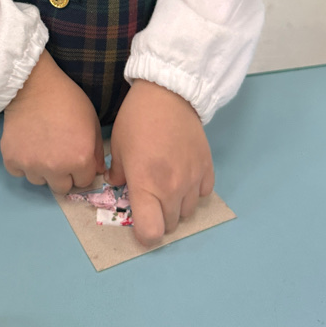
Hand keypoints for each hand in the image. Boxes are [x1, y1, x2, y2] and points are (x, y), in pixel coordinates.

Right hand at [1, 49, 104, 192]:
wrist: (33, 84)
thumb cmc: (67, 99)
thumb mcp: (92, 121)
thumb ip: (97, 151)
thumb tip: (96, 171)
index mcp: (80, 159)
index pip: (84, 181)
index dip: (81, 169)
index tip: (75, 156)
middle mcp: (56, 168)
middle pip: (62, 188)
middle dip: (63, 175)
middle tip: (58, 154)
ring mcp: (31, 165)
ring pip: (39, 181)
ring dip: (41, 170)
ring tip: (41, 146)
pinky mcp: (11, 159)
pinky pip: (18, 172)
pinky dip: (22, 163)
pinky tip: (26, 145)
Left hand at [108, 80, 213, 246]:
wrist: (168, 93)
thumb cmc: (136, 119)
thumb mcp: (117, 147)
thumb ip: (118, 173)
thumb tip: (119, 186)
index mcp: (146, 185)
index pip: (152, 232)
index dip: (144, 233)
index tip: (139, 221)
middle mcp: (173, 188)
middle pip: (170, 225)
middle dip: (158, 217)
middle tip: (150, 197)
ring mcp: (193, 179)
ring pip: (188, 211)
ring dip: (175, 205)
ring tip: (166, 184)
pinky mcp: (208, 168)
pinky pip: (203, 194)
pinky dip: (193, 191)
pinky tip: (183, 174)